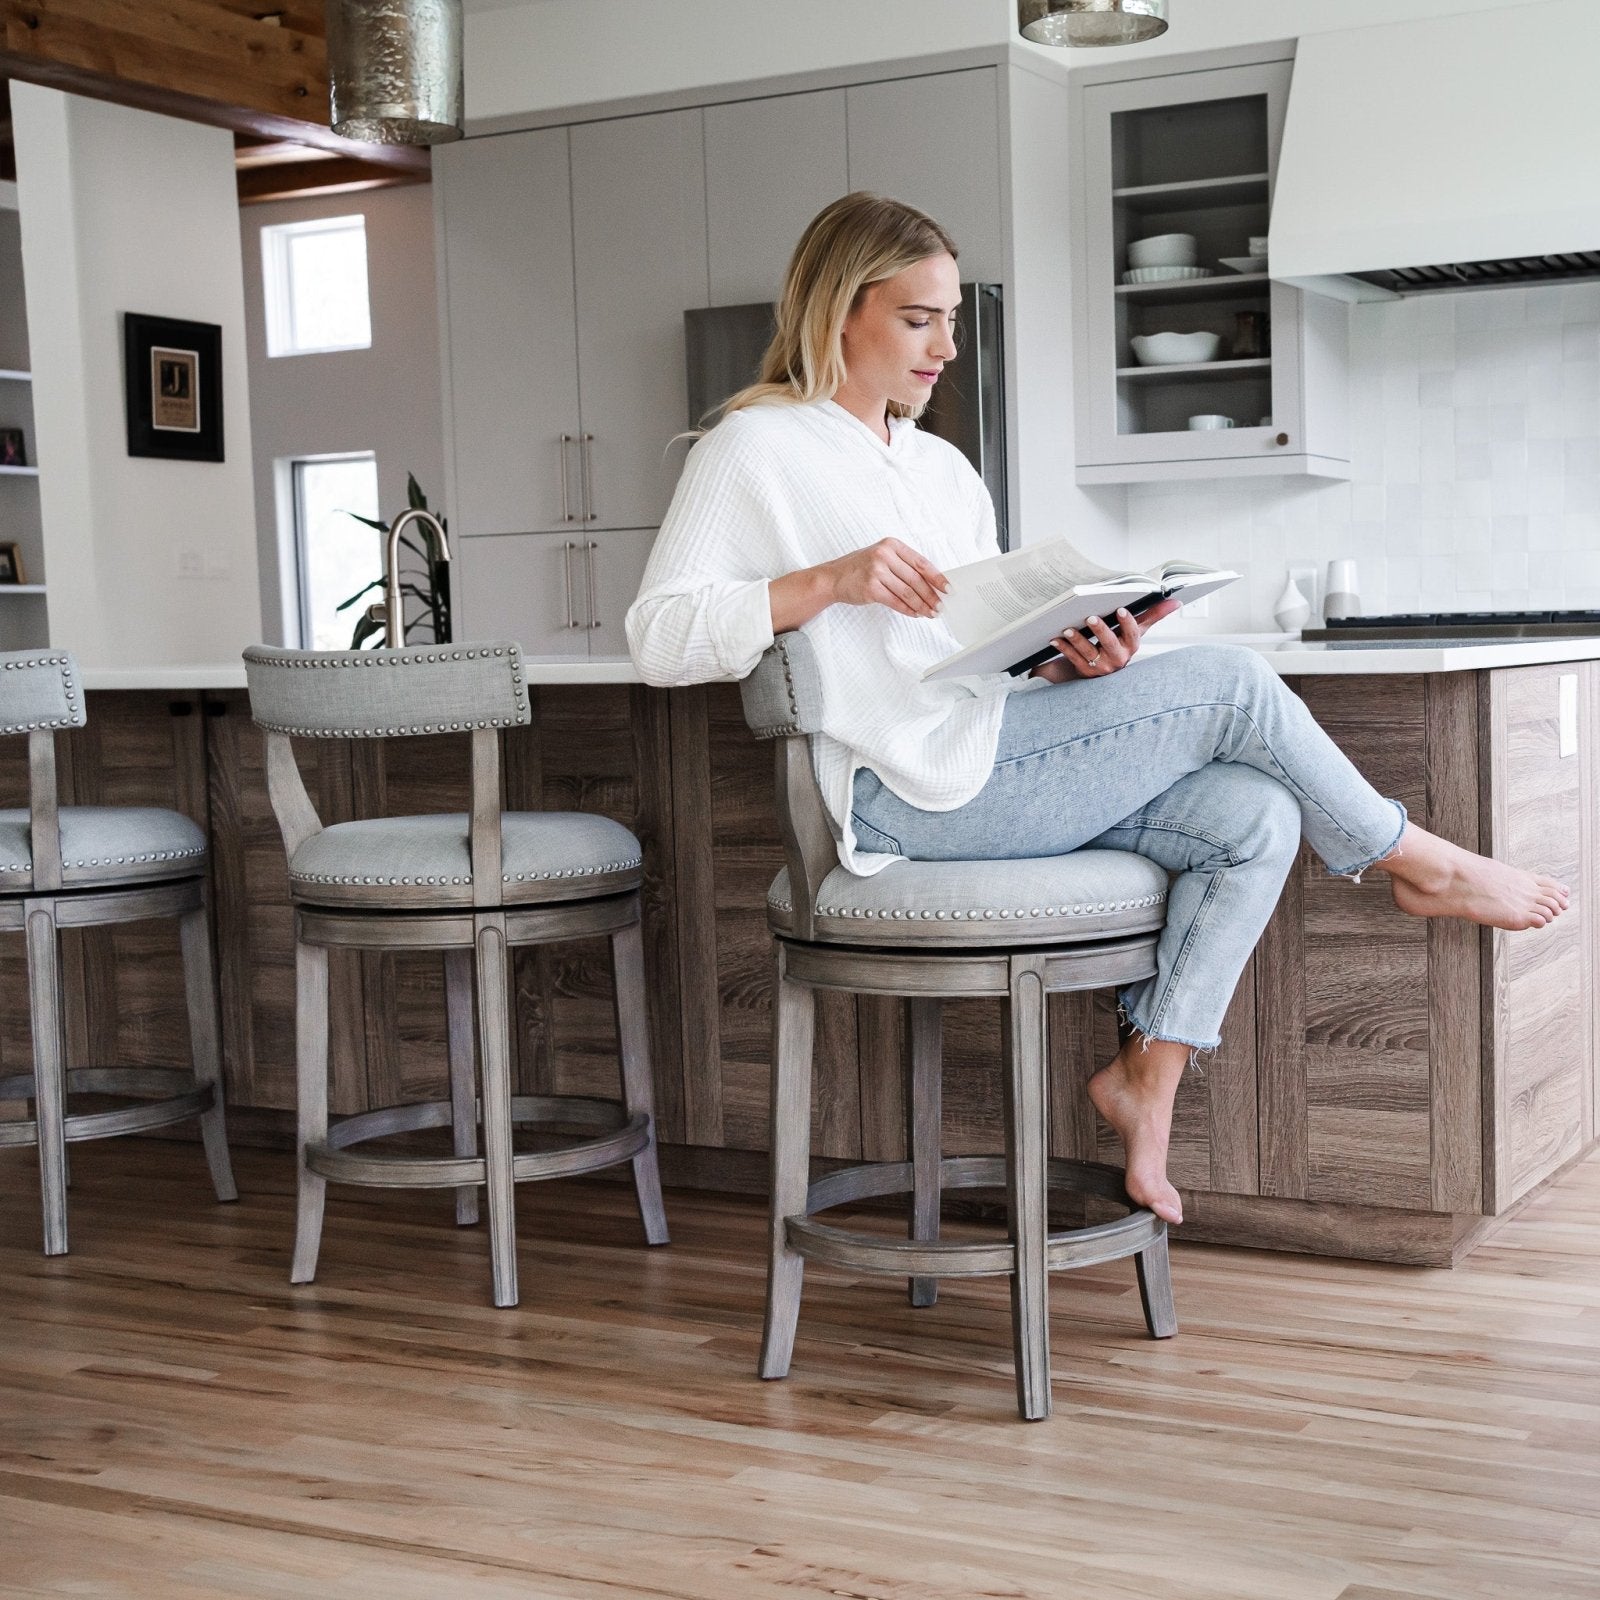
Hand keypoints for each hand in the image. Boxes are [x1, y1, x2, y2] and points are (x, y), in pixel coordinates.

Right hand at [823, 537, 947, 618]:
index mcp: (891, 545)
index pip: (921, 562)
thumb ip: (903, 565)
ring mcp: (876, 571)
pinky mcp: (871, 588)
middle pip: (916, 579)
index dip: (936, 577)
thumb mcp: (882, 557)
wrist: (833, 578)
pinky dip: (908, 610)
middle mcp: (884, 555)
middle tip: (940, 606)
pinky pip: (896, 602)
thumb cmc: (860, 568)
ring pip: (907, 592)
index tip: (947, 588)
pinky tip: (915, 614)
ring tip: (931, 613)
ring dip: (921, 605)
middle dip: (931, 595)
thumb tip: (931, 583)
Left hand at [1029, 596, 1180, 683]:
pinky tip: (1056, 638)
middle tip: (1091, 617)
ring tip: (1067, 628)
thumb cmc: (1120, 644)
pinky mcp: (1085, 671)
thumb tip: (1176, 600)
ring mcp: (1101, 667)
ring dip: (1078, 640)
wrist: (1102, 669)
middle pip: (1110, 644)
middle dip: (1101, 631)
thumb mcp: (1136, 631)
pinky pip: (1073, 659)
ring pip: (1089, 653)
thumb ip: (1153, 615)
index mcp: (1131, 646)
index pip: (1133, 634)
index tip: (1121, 610)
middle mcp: (1118, 658)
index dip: (1128, 623)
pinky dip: (1064, 648)